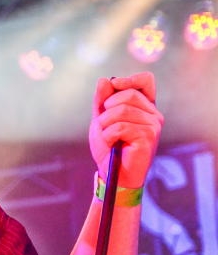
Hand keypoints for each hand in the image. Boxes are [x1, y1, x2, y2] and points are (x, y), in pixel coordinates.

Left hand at [89, 72, 163, 187]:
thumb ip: (102, 100)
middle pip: (128, 94)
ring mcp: (153, 125)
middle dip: (107, 108)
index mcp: (145, 107)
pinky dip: (108, 135)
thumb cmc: (109, 147)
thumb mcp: (101, 119)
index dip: (128, 80)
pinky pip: (120, 126)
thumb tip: (105, 80)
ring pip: (121, 110)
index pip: (146, 80)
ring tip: (108, 137)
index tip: (114, 87)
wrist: (113, 173)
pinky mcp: (148, 137)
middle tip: (105, 124)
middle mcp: (153, 114)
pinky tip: (113, 144)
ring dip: (105, 124)